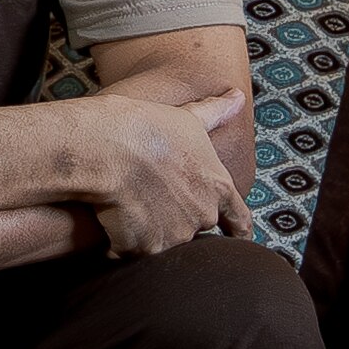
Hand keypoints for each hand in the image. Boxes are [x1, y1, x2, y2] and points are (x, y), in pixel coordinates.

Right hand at [70, 89, 252, 255]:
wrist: (109, 148)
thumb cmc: (148, 127)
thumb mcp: (187, 117)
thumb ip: (215, 113)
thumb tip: (237, 97)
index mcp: (218, 188)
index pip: (239, 219)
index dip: (238, 230)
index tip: (237, 238)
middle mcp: (203, 216)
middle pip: (196, 228)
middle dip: (179, 220)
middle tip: (153, 202)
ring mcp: (175, 235)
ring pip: (164, 242)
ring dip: (150, 232)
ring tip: (127, 207)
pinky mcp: (146, 248)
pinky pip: (133, 251)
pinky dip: (123, 242)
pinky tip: (110, 222)